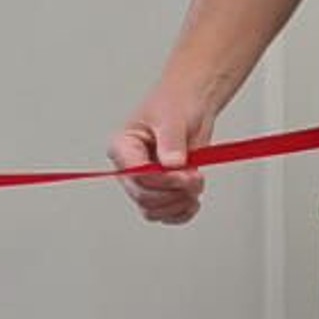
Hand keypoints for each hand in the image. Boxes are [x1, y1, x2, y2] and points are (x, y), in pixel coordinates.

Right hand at [108, 82, 217, 225]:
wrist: (191, 105)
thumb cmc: (175, 104)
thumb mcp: (172, 117)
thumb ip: (171, 141)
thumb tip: (172, 163)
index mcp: (123, 147)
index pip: (135, 175)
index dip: (162, 180)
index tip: (185, 174)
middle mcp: (130, 168)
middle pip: (143, 197)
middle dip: (173, 192)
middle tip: (195, 179)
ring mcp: (145, 181)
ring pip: (152, 210)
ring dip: (178, 203)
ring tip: (196, 183)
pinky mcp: (160, 190)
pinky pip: (165, 214)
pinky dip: (181, 213)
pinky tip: (192, 201)